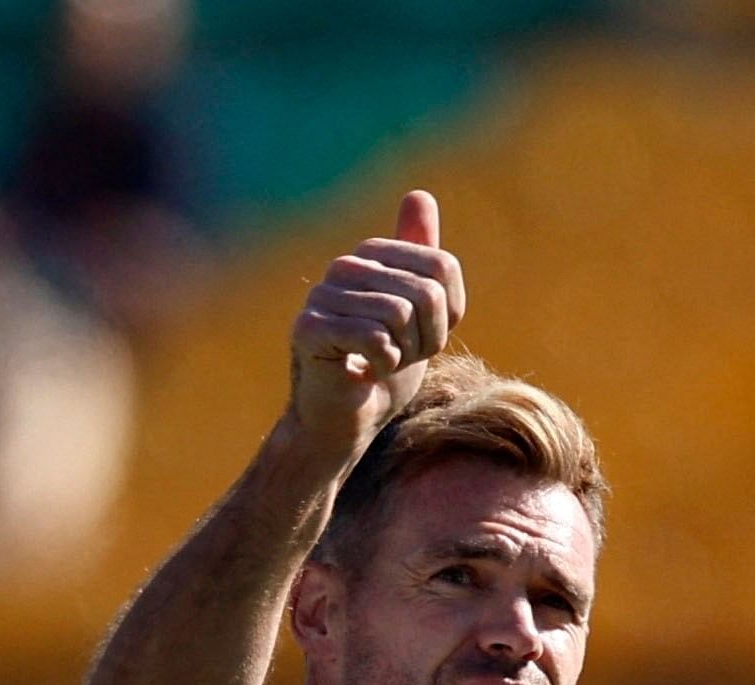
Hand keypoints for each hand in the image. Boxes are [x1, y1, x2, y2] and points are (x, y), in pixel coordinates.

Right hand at [287, 189, 468, 456]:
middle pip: (425, 293)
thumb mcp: (420, 313)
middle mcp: (345, 267)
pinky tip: (364, 372)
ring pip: (400, 315)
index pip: (442, 269)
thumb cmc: (383, 369)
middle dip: (425, 339)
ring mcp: (322, 295)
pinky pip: (374, 337)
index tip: (419, 338)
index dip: (445, 316)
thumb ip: (424, 260)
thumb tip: (419, 194)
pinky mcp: (308, 328)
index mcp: (372, 255)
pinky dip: (381, 364)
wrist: (345, 421)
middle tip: (398, 357)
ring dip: (402, 354)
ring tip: (380, 364)